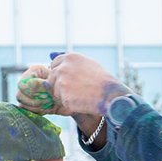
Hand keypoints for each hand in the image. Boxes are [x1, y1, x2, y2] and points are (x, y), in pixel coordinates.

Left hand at [16, 53, 131, 115]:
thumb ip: (71, 62)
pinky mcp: (64, 97)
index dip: (59, 74)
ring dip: (63, 96)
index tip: (67, 80)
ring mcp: (62, 83)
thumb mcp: (88, 63)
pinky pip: (61, 102)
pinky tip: (81, 102)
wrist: (110, 94)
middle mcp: (63, 68)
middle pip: (52, 79)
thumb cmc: (102, 80)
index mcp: (69, 58)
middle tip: (74, 91)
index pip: (54, 64)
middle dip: (59, 86)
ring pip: (55, 92)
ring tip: (80, 96)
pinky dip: (69, 104)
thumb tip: (52, 55)